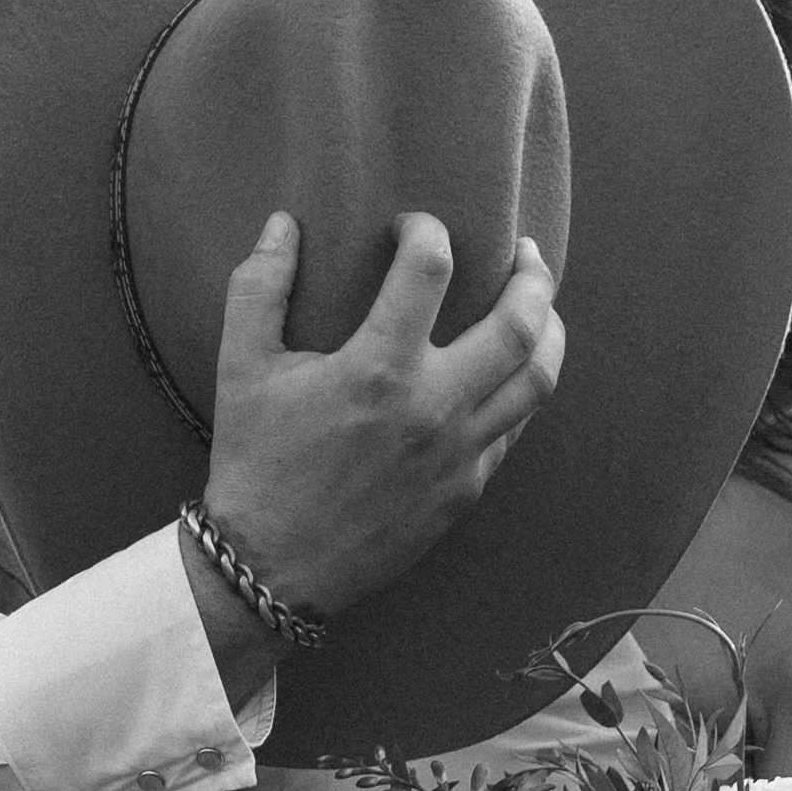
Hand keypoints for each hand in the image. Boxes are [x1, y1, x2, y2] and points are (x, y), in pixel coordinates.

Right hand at [202, 209, 564, 619]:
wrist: (272, 568)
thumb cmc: (256, 462)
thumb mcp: (241, 368)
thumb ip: (260, 286)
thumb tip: (283, 222)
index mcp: (377, 368)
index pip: (431, 268)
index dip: (427, 230)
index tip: (411, 228)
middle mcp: (433, 407)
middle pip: (520, 324)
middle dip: (533, 275)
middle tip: (524, 252)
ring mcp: (460, 453)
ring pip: (538, 380)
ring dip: (550, 331)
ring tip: (541, 306)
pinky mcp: (468, 490)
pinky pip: (515, 427)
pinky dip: (522, 388)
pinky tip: (510, 371)